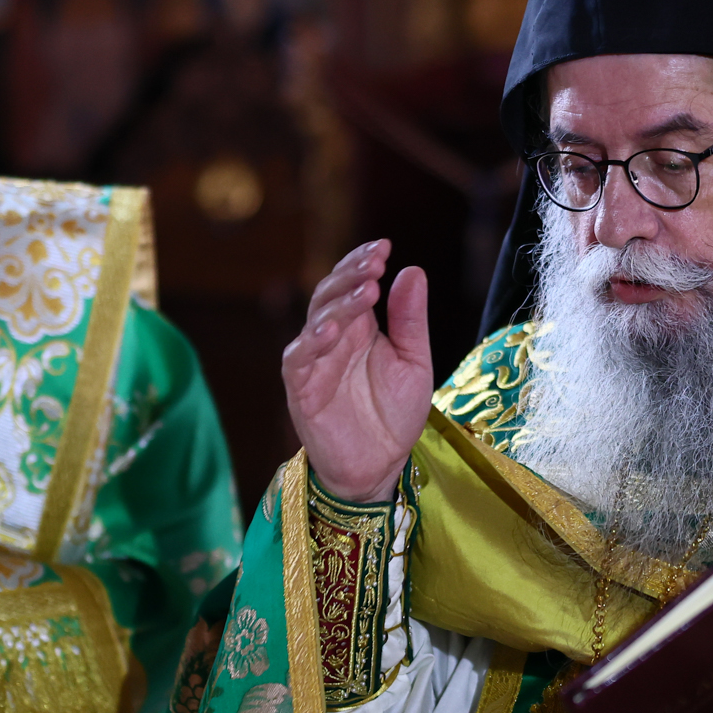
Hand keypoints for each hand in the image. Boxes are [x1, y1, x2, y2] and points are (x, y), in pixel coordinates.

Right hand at [283, 239, 433, 502]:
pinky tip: (332, 328)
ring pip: (315, 320)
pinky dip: (312, 341)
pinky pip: (299, 358)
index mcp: (360, 327)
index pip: (353, 284)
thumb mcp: (414, 362)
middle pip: (331, 294)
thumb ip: (410, 320)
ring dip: (338, 302)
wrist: (380, 466)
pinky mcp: (301, 389)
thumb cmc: (395, 414)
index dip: (362, 262)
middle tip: (375, 262)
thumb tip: (412, 270)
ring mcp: (315, 362)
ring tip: (365, 289)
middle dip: (351, 274)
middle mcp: (333, 338)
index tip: (383, 246)